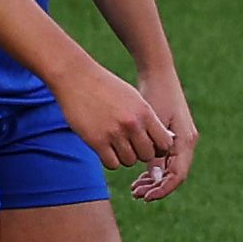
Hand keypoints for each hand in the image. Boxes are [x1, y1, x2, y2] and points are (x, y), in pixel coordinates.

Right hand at [53, 57, 173, 174]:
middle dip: (141, 154)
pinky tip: (106, 150)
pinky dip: (110, 160)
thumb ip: (147, 118)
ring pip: (130, 161)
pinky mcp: (96, 141)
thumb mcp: (133, 98)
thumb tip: (161, 139)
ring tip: (117, 147)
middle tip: (132, 147)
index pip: (165, 143)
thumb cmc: (107, 87)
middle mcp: (132, 124)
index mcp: (145, 113)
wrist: (76, 77)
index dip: (159, 148)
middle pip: (148, 156)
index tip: (151, 146)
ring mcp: (114, 133)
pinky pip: (112, 164)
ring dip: (125, 158)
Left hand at [129, 66, 199, 200]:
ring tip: (134, 188)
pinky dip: (153, 169)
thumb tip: (155, 178)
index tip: (145, 197)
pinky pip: (165, 160)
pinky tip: (138, 174)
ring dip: (153, 180)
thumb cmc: (154, 94)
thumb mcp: (151, 124)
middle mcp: (186, 143)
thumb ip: (154, 151)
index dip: (162, 189)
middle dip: (156, 187)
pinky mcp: (171, 136)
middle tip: (136, 194)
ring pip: (169, 169)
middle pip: (174, 175)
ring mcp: (180, 140)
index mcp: (185, 141)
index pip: (178, 175)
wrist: (158, 73)